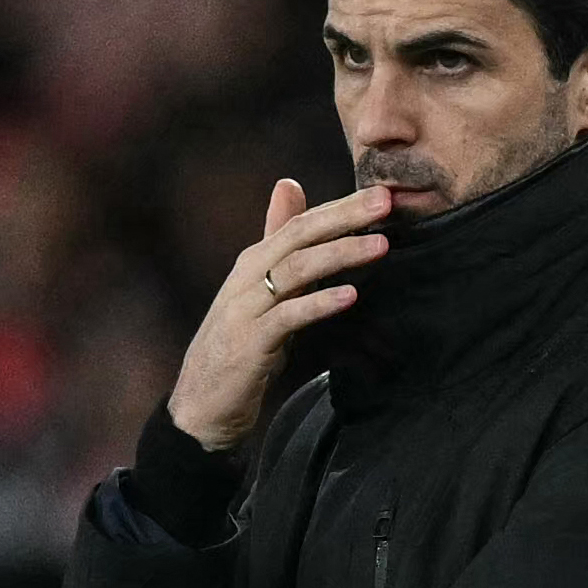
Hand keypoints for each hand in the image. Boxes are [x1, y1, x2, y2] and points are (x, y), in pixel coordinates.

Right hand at [165, 180, 389, 448]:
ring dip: (340, 254)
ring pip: (297, 269)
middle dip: (345, 216)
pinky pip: (289, 316)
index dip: (341, 206)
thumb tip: (289, 184)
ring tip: (380, 246)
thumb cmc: (238, 344)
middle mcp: (248, 276)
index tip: (382, 193)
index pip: (301, 223)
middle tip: (386, 201)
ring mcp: (247, 308)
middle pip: (300, 236)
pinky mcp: (250, 343)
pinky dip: (320, 303)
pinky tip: (350, 296)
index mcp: (255, 261)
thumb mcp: (260, 288)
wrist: (201, 403)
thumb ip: (278, 240)